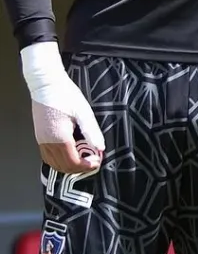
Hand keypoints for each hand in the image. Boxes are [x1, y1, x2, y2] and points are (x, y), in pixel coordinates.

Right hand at [21, 42, 103, 174]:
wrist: (46, 85)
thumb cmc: (64, 95)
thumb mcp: (83, 112)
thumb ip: (92, 131)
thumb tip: (100, 147)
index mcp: (60, 138)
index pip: (72, 162)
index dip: (86, 166)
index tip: (96, 162)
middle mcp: (48, 142)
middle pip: (62, 166)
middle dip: (78, 168)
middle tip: (92, 162)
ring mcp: (41, 140)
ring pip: (53, 163)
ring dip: (68, 165)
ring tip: (82, 158)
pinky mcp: (40, 136)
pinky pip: (48, 155)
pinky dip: (59, 159)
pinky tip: (69, 152)